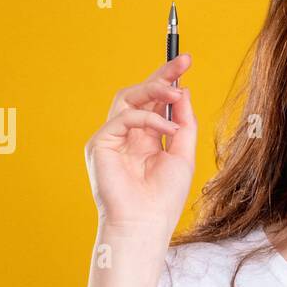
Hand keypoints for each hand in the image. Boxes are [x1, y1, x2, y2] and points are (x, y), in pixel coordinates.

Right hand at [84, 52, 197, 236]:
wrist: (146, 224)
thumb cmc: (163, 198)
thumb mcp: (182, 155)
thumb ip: (183, 124)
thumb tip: (184, 92)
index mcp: (145, 138)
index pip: (154, 101)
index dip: (168, 80)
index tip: (186, 62)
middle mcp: (126, 135)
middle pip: (139, 93)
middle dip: (161, 76)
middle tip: (182, 62)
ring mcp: (111, 138)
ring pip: (128, 98)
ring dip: (154, 90)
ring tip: (177, 92)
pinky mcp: (100, 144)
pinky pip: (124, 118)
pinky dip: (149, 119)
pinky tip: (168, 130)